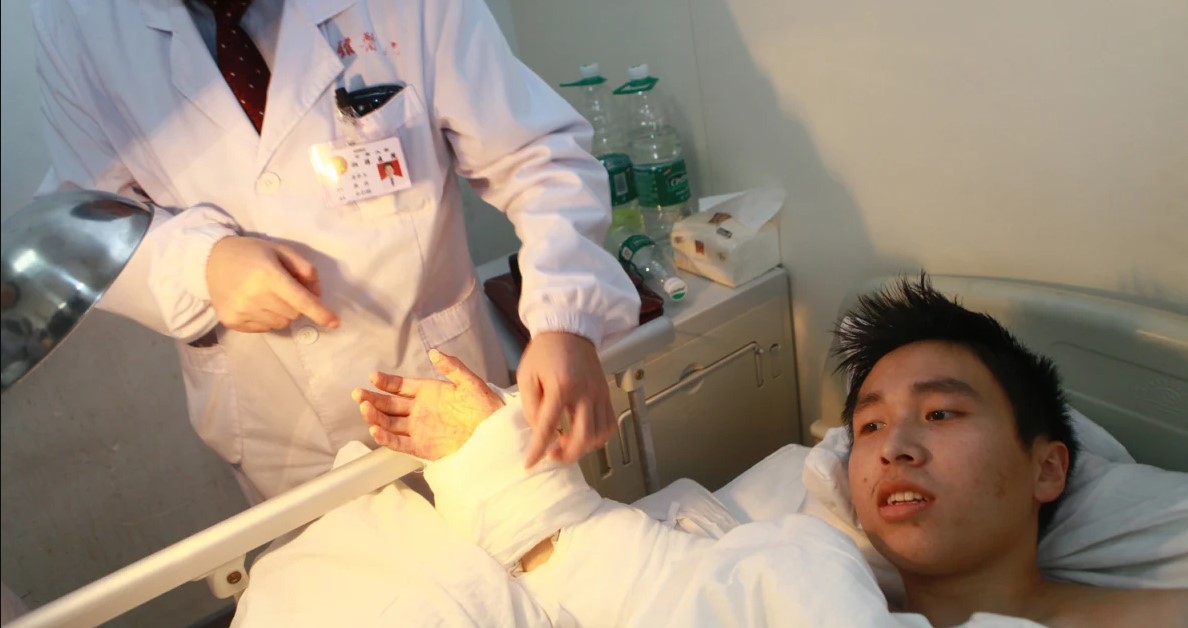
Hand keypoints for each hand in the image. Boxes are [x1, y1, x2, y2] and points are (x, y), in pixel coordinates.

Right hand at [206, 236, 339, 332]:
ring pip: (281, 323)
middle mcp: (254, 296)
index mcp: (268, 275)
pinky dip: (267, 318)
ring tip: (266, 294)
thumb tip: (317, 295)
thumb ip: (304, 269)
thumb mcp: (282, 251)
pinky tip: (255, 302)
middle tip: (283, 288)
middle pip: (294, 314)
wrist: (210, 260)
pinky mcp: (232, 321)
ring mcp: (241, 311)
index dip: (320, 313)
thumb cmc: (252, 253)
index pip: (301, 301)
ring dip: (282, 312)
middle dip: (296, 304)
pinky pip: (265, 328)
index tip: (335, 323)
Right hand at [354, 349, 504, 459]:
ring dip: (375, 417)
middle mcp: (419, 410)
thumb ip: (452, 367)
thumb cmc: (485, 406)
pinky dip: (386, 438)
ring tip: (365, 409)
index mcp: (428, 392)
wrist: (495, 432)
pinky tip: (375, 430)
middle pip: (389, 405)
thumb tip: (434, 353)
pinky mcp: (422, 447)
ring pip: (390, 423)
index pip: (400, 386)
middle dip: (373, 399)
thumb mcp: (470, 383)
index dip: (386, 382)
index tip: (373, 377)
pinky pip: (400, 443)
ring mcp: (419, 429)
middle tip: (359, 394)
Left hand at [518, 332, 613, 467]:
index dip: (538, 449)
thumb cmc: (545, 352)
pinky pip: (609, 425)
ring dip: (582, 447)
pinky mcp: (606, 395)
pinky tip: (583, 434)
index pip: (549, 427)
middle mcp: (584, 393)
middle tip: (553, 455)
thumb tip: (539, 431)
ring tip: (566, 443)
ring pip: (599, 435)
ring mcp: (599, 394)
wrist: (569, 330)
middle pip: (583, 437)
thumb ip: (530, 406)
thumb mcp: (527, 376)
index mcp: (561, 386)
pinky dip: (598, 437)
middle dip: (568, 455)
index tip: (530, 464)